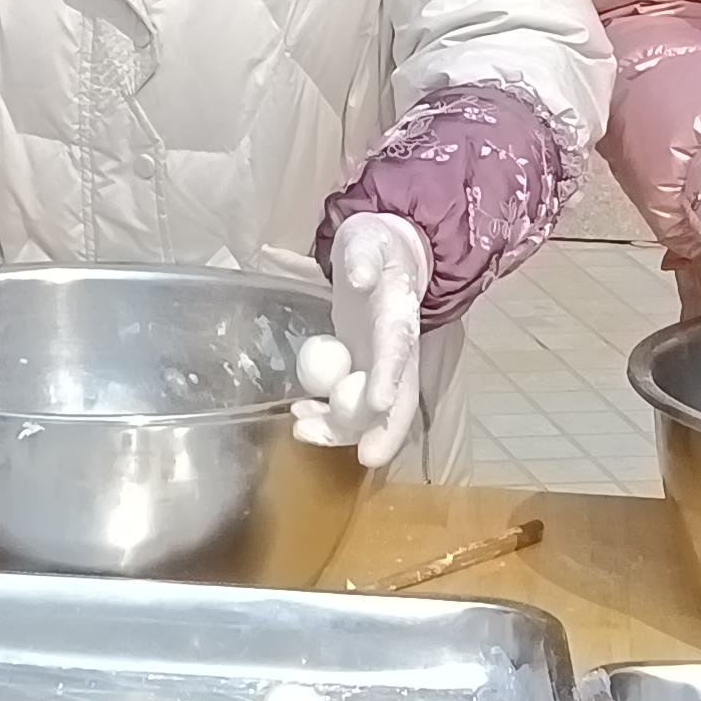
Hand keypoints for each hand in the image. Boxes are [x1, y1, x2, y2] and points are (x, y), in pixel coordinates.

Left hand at [296, 212, 430, 468]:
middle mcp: (395, 350)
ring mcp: (379, 364)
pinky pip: (349, 404)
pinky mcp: (361, 370)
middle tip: (366, 459)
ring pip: (370, 410)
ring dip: (341, 428)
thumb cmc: (374, 245)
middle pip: (399, 398)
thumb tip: (362, 279)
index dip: (391, 378)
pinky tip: (300, 415)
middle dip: (384, 430)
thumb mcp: (367, 242)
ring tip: (302, 430)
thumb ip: (364, 259)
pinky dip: (327, 417)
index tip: (379, 405)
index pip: (399, 351)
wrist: (384, 251)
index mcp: (399, 316)